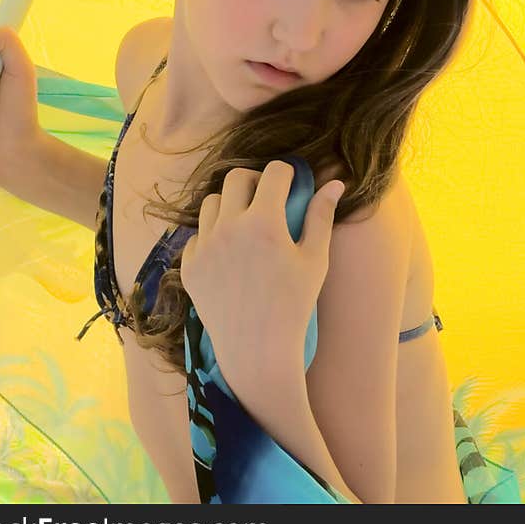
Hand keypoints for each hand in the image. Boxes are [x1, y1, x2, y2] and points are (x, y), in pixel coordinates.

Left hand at [179, 160, 344, 374]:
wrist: (257, 351)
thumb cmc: (294, 305)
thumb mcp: (315, 259)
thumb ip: (321, 216)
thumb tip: (335, 183)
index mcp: (263, 221)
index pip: (273, 172)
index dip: (286, 173)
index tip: (291, 182)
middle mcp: (228, 227)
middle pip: (236, 178)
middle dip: (255, 180)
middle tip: (268, 197)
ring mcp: (204, 246)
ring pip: (212, 202)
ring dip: (231, 204)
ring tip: (246, 223)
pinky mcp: (189, 266)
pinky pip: (198, 234)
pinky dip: (213, 235)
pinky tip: (230, 253)